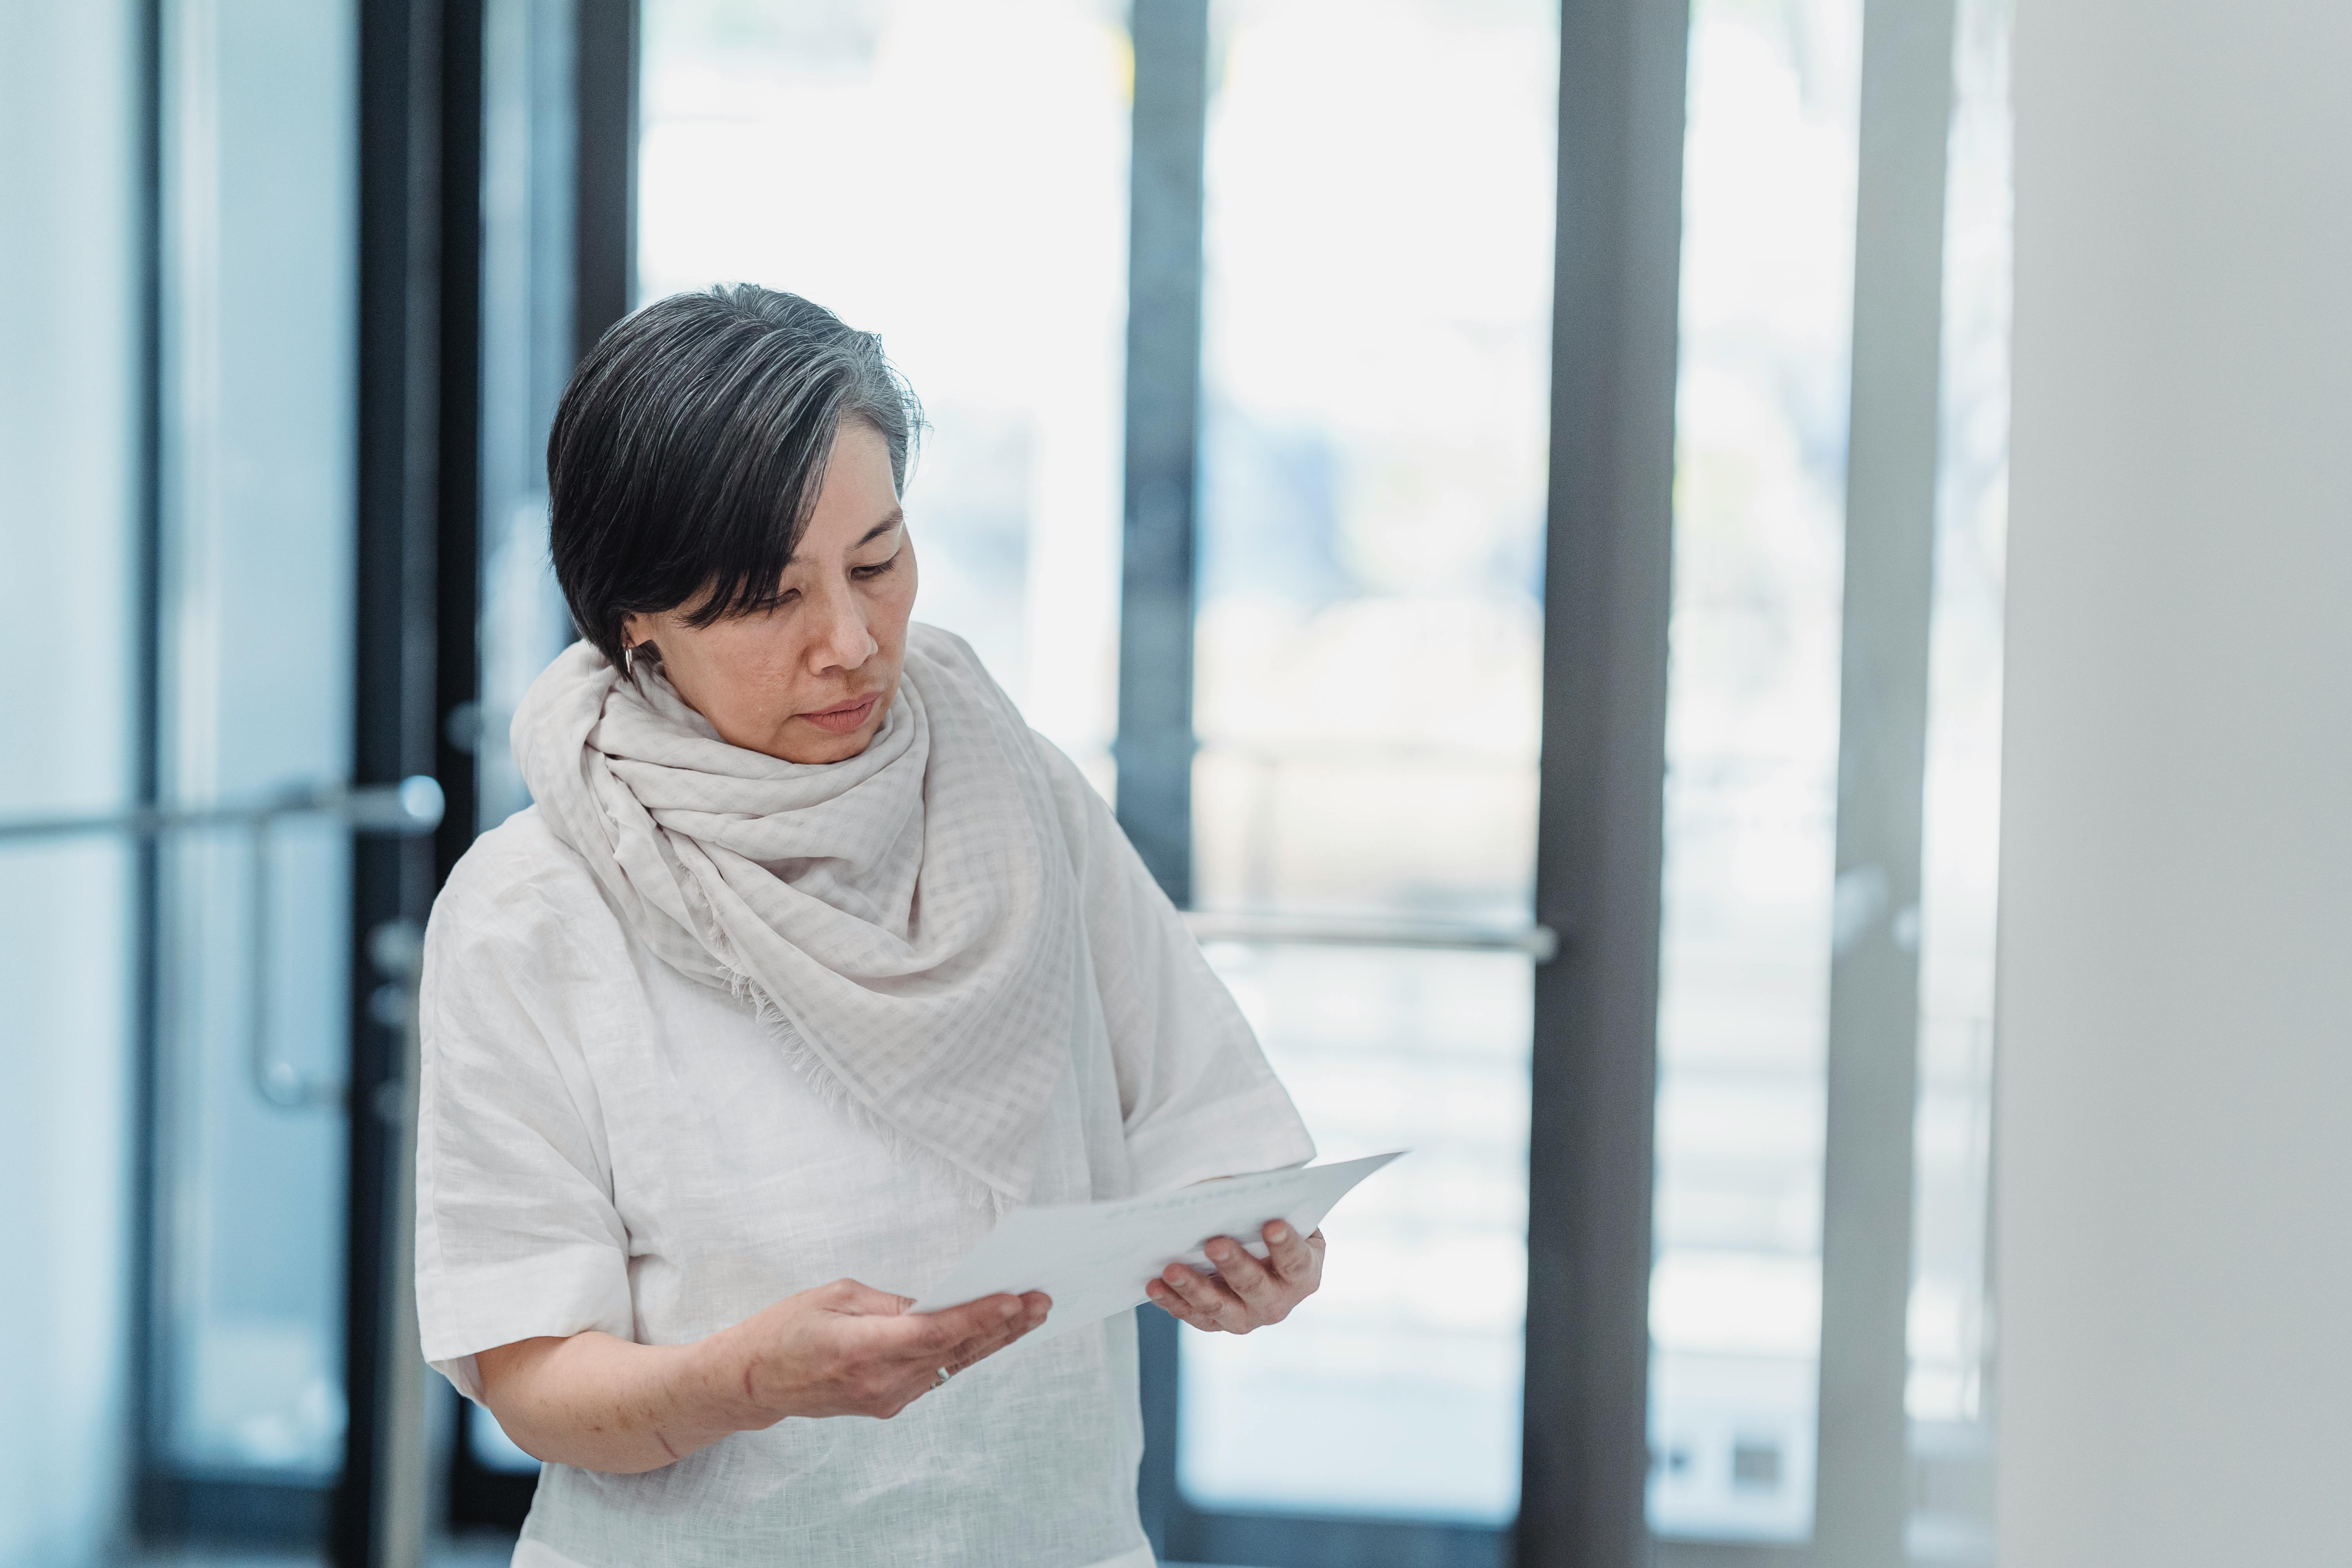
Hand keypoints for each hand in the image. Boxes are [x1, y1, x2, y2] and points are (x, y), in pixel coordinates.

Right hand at [727, 1279, 1051, 1421]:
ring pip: (950, 1365)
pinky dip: (964, 1352)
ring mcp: (885, 1399)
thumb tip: (937, 1304)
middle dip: (1002, 1325)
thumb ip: (890, 1304)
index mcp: (862, 1348)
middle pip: (954, 1351)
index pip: (934, 1333)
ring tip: (1029, 1314)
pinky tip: (991, 1334)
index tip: (1014, 1298)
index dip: (978, 1316)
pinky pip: (934, 1374)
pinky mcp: (887, 1405)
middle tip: (1041, 1301)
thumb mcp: (836, 1296)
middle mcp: (879, 1381)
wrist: (753, 1382)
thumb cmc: (786, 1328)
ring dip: (991, 1339)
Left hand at [1145, 1220, 1323, 1333]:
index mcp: (1303, 1272)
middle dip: (1235, 1265)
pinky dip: (1173, 1301)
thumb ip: (1263, 1207)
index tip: (1272, 1225)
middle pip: (1256, 1288)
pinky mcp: (1218, 1323)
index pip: (1296, 1261)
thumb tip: (1230, 1194)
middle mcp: (1279, 1302)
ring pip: (1220, 1308)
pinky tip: (1155, 1285)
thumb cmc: (1268, 1223)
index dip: (1286, 1244)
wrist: (1259, 1253)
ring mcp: (1247, 1317)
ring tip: (1171, 1269)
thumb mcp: (1276, 1213)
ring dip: (1195, 1288)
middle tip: (1214, 1243)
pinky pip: (1194, 1316)